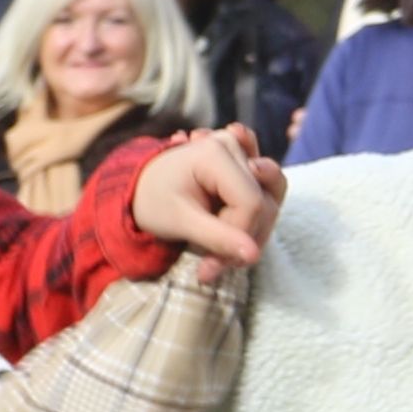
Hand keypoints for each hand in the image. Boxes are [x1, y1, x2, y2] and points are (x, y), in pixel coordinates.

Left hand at [130, 126, 281, 267]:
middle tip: (212, 265)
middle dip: (243, 241)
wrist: (142, 189)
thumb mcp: (181, 222)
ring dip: (250, 232)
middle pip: (264, 203)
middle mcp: (233, 145)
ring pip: (271, 200)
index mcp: (216, 153)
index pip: (251, 203)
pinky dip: (254, 214)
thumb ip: (217, 237)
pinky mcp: (245, 161)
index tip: (211, 265)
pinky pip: (268, 189)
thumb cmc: (154, 203)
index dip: (240, 238)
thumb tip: (253, 256)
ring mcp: (241, 151)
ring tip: (217, 246)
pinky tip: (231, 217)